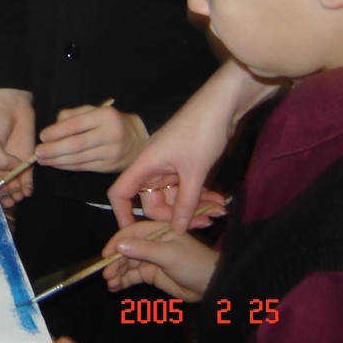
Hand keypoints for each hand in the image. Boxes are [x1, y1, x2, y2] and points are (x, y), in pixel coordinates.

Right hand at [0, 89, 35, 206]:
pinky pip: (28, 178)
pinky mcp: (27, 160)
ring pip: (16, 186)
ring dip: (17, 194)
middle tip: (11, 199)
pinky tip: (27, 191)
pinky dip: (28, 187)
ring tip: (19, 195)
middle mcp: (0, 166)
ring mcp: (15, 164)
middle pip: (3, 188)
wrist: (12, 106)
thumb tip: (12, 169)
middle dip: (6, 197)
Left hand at [35, 102, 146, 173]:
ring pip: (79, 159)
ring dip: (57, 161)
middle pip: (76, 145)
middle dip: (54, 150)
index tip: (42, 136)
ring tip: (42, 160)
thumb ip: (74, 115)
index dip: (57, 132)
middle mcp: (110, 135)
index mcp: (105, 116)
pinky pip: (84, 167)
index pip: (76, 125)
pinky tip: (56, 165)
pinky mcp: (110, 167)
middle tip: (38, 152)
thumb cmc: (111, 121)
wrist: (139, 138)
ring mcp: (111, 153)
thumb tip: (54, 126)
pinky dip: (68, 167)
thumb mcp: (95, 111)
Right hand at [101, 221, 218, 301]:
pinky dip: (123, 280)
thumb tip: (119, 246)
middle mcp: (150, 243)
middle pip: (126, 250)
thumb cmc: (193, 263)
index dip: (116, 243)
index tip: (105, 255)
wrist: (212, 286)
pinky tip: (115, 287)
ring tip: (110, 283)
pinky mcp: (151, 274)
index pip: (131, 233)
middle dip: (115, 262)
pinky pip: (133, 276)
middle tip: (106, 274)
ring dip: (117, 272)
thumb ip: (143, 250)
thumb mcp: (168, 254)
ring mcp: (150, 259)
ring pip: (128, 264)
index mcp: (156, 231)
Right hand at [108, 58, 277, 232]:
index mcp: (144, 165)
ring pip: (174, 198)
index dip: (122, 215)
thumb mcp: (194, 172)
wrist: (222, 105)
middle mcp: (152, 168)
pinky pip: (187, 190)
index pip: (120, 193)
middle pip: (153, 202)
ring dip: (194, 208)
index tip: (134, 236)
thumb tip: (175, 229)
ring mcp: (169, 168)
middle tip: (205, 222)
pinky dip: (201, 197)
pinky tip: (218, 201)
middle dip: (176, 216)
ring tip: (218, 211)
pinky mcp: (185, 166)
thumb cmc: (200, 132)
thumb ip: (185, 203)